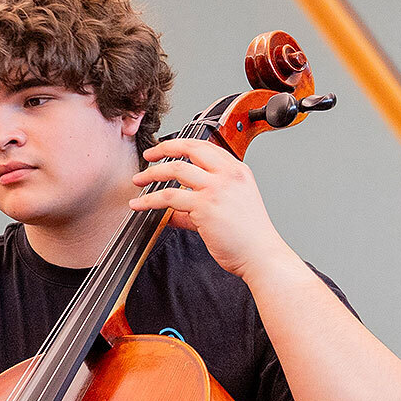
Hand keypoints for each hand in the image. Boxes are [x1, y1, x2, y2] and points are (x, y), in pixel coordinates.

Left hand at [131, 138, 289, 281]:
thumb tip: (173, 210)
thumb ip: (202, 204)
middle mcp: (228, 175)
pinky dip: (150, 200)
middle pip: (190, 148)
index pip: (206, 147)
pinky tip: (141, 204)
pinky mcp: (205, 206)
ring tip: (139, 180)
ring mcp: (217, 189)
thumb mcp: (232, 207)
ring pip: (175, 169)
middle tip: (148, 155)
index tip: (166, 149)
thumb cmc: (250, 237)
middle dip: (163, 148)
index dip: (182, 144)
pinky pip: (169, 197)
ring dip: (152, 173)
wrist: (261, 256)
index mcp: (238, 171)